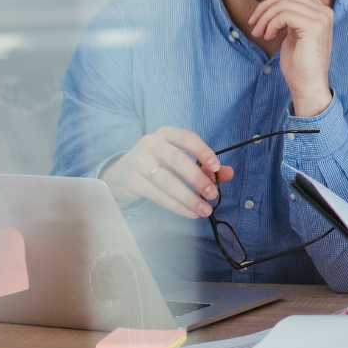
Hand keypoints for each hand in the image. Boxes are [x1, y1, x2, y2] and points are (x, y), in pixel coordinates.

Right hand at [100, 127, 233, 218]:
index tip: (216, 167)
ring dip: (188, 197)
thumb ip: (204, 165)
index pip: (187, 138)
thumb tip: (228, 173)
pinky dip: (176, 205)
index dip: (202, 151)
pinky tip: (190, 213)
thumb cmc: (157, 164)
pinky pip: (157, 195)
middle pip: (176, 160)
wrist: (119, 174)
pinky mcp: (131, 181)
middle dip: (197, 178)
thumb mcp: (179, 160)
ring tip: (205, 210)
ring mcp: (138, 162)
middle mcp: (151, 144)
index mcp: (166, 134)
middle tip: (213, 194)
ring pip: (167, 181)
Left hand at [250, 0, 333, 116]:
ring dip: (265, 17)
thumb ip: (289, 15)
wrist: (308, 85)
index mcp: (321, 11)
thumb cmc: (298, 63)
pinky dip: (271, 24)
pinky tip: (268, 36)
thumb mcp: (292, 33)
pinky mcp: (314, 27)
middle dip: (265, 6)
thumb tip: (272, 1)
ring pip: (283, 3)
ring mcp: (321, 18)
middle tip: (254, 24)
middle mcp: (324, 11)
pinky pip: (284, 14)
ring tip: (259, 33)